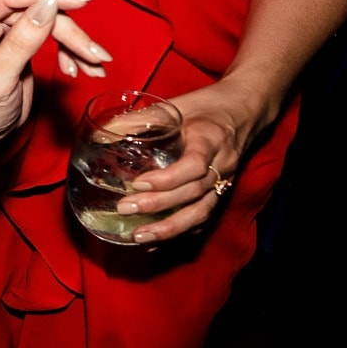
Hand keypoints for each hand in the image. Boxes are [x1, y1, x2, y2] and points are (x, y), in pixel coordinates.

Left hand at [0, 0, 105, 151]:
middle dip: (68, 31)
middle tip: (94, 53)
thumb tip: (48, 6)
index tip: (79, 2)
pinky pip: (49, 30)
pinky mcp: (16, 34)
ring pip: (46, 18)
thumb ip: (21, 43)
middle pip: (34, 9)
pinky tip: (76, 67)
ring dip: (74, 41)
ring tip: (94, 65)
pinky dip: (68, 48)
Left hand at [113, 80, 273, 243]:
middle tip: (125, 209)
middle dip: (159, 205)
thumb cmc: (208, 106)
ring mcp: (225, 182)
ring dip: (170, 229)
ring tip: (139, 238)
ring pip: (202, 212)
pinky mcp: (222, 192)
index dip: (167, 179)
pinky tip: (157, 242)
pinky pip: (204, 218)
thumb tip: (101, 134)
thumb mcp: (176, 105)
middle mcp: (223, 164)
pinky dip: (181, 232)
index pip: (194, 165)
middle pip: (194, 193)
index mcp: (211, 139)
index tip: (137, 182)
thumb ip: (141, 119)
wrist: (245, 109)